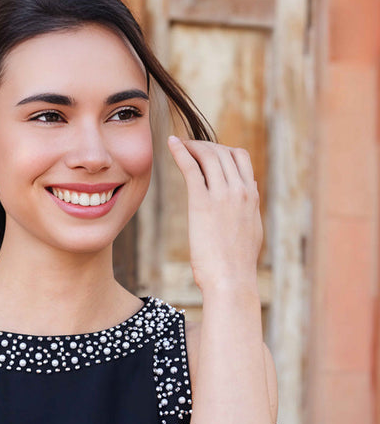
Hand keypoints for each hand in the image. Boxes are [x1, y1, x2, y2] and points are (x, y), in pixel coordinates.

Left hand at [167, 136, 262, 293]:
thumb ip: (248, 214)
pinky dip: (181, 151)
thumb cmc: (236, 265)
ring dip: (192, 146)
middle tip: (188, 147)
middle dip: (204, 145)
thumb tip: (246, 205)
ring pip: (208, 155)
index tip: (207, 153)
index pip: (240, 159)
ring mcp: (223, 195)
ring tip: (178, 145)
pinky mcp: (203, 203)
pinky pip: (191, 168)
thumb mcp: (250, 233)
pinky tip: (171, 144)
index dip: (222, 151)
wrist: (232, 280)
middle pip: (223, 152)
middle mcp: (241, 190)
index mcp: (251, 197)